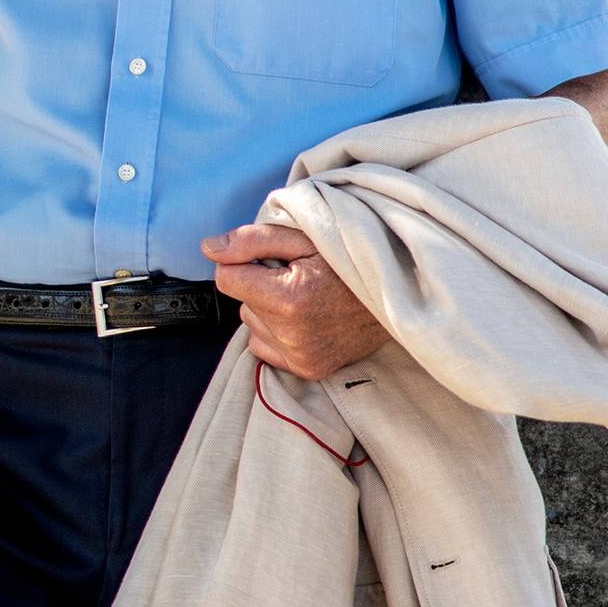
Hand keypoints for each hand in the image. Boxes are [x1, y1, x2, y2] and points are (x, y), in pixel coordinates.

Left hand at [199, 223, 392, 380]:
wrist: (398, 295)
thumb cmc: (351, 258)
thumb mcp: (304, 237)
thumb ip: (252, 240)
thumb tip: (208, 249)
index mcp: (290, 297)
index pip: (226, 278)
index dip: (241, 261)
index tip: (267, 257)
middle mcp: (293, 334)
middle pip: (240, 302)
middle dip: (258, 285)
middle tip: (298, 275)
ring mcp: (301, 357)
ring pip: (251, 325)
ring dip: (267, 309)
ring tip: (304, 296)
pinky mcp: (307, 369)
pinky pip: (264, 347)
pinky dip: (274, 331)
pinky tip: (303, 317)